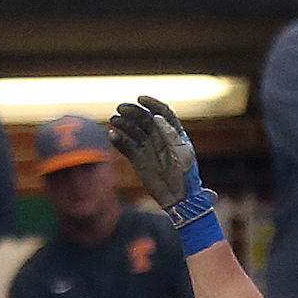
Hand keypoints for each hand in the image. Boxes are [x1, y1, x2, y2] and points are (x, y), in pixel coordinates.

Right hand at [106, 96, 199, 210]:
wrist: (179, 199)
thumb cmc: (186, 176)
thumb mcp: (182, 154)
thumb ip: (170, 135)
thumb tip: (156, 117)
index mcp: (175, 134)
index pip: (163, 113)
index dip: (152, 104)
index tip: (140, 98)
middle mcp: (161, 139)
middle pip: (145, 120)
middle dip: (133, 112)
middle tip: (120, 109)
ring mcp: (149, 149)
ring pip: (134, 131)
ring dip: (123, 124)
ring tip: (113, 120)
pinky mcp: (139, 161)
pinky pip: (126, 147)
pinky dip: (118, 141)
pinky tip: (111, 135)